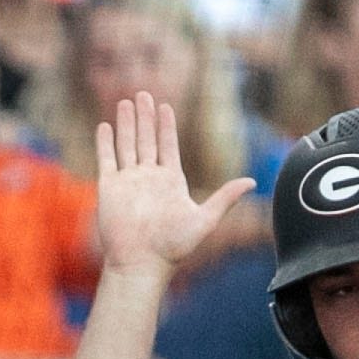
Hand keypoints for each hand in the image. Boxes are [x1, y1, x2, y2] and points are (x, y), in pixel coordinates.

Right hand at [95, 93, 253, 277]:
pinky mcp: (109, 188)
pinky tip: (105, 126)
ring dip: (126, 123)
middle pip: (146, 139)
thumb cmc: (173, 247)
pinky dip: (105, 142)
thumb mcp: (205, 220)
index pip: (168, 145)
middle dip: (145, 117)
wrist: (142, 263)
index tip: (165, 106)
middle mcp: (148, 178)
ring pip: (126, 144)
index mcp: (170, 181)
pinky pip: (107, 159)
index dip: (167, 125)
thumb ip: (225, 198)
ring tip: (125, 102)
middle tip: (143, 94)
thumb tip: (253, 182)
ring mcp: (128, 181)